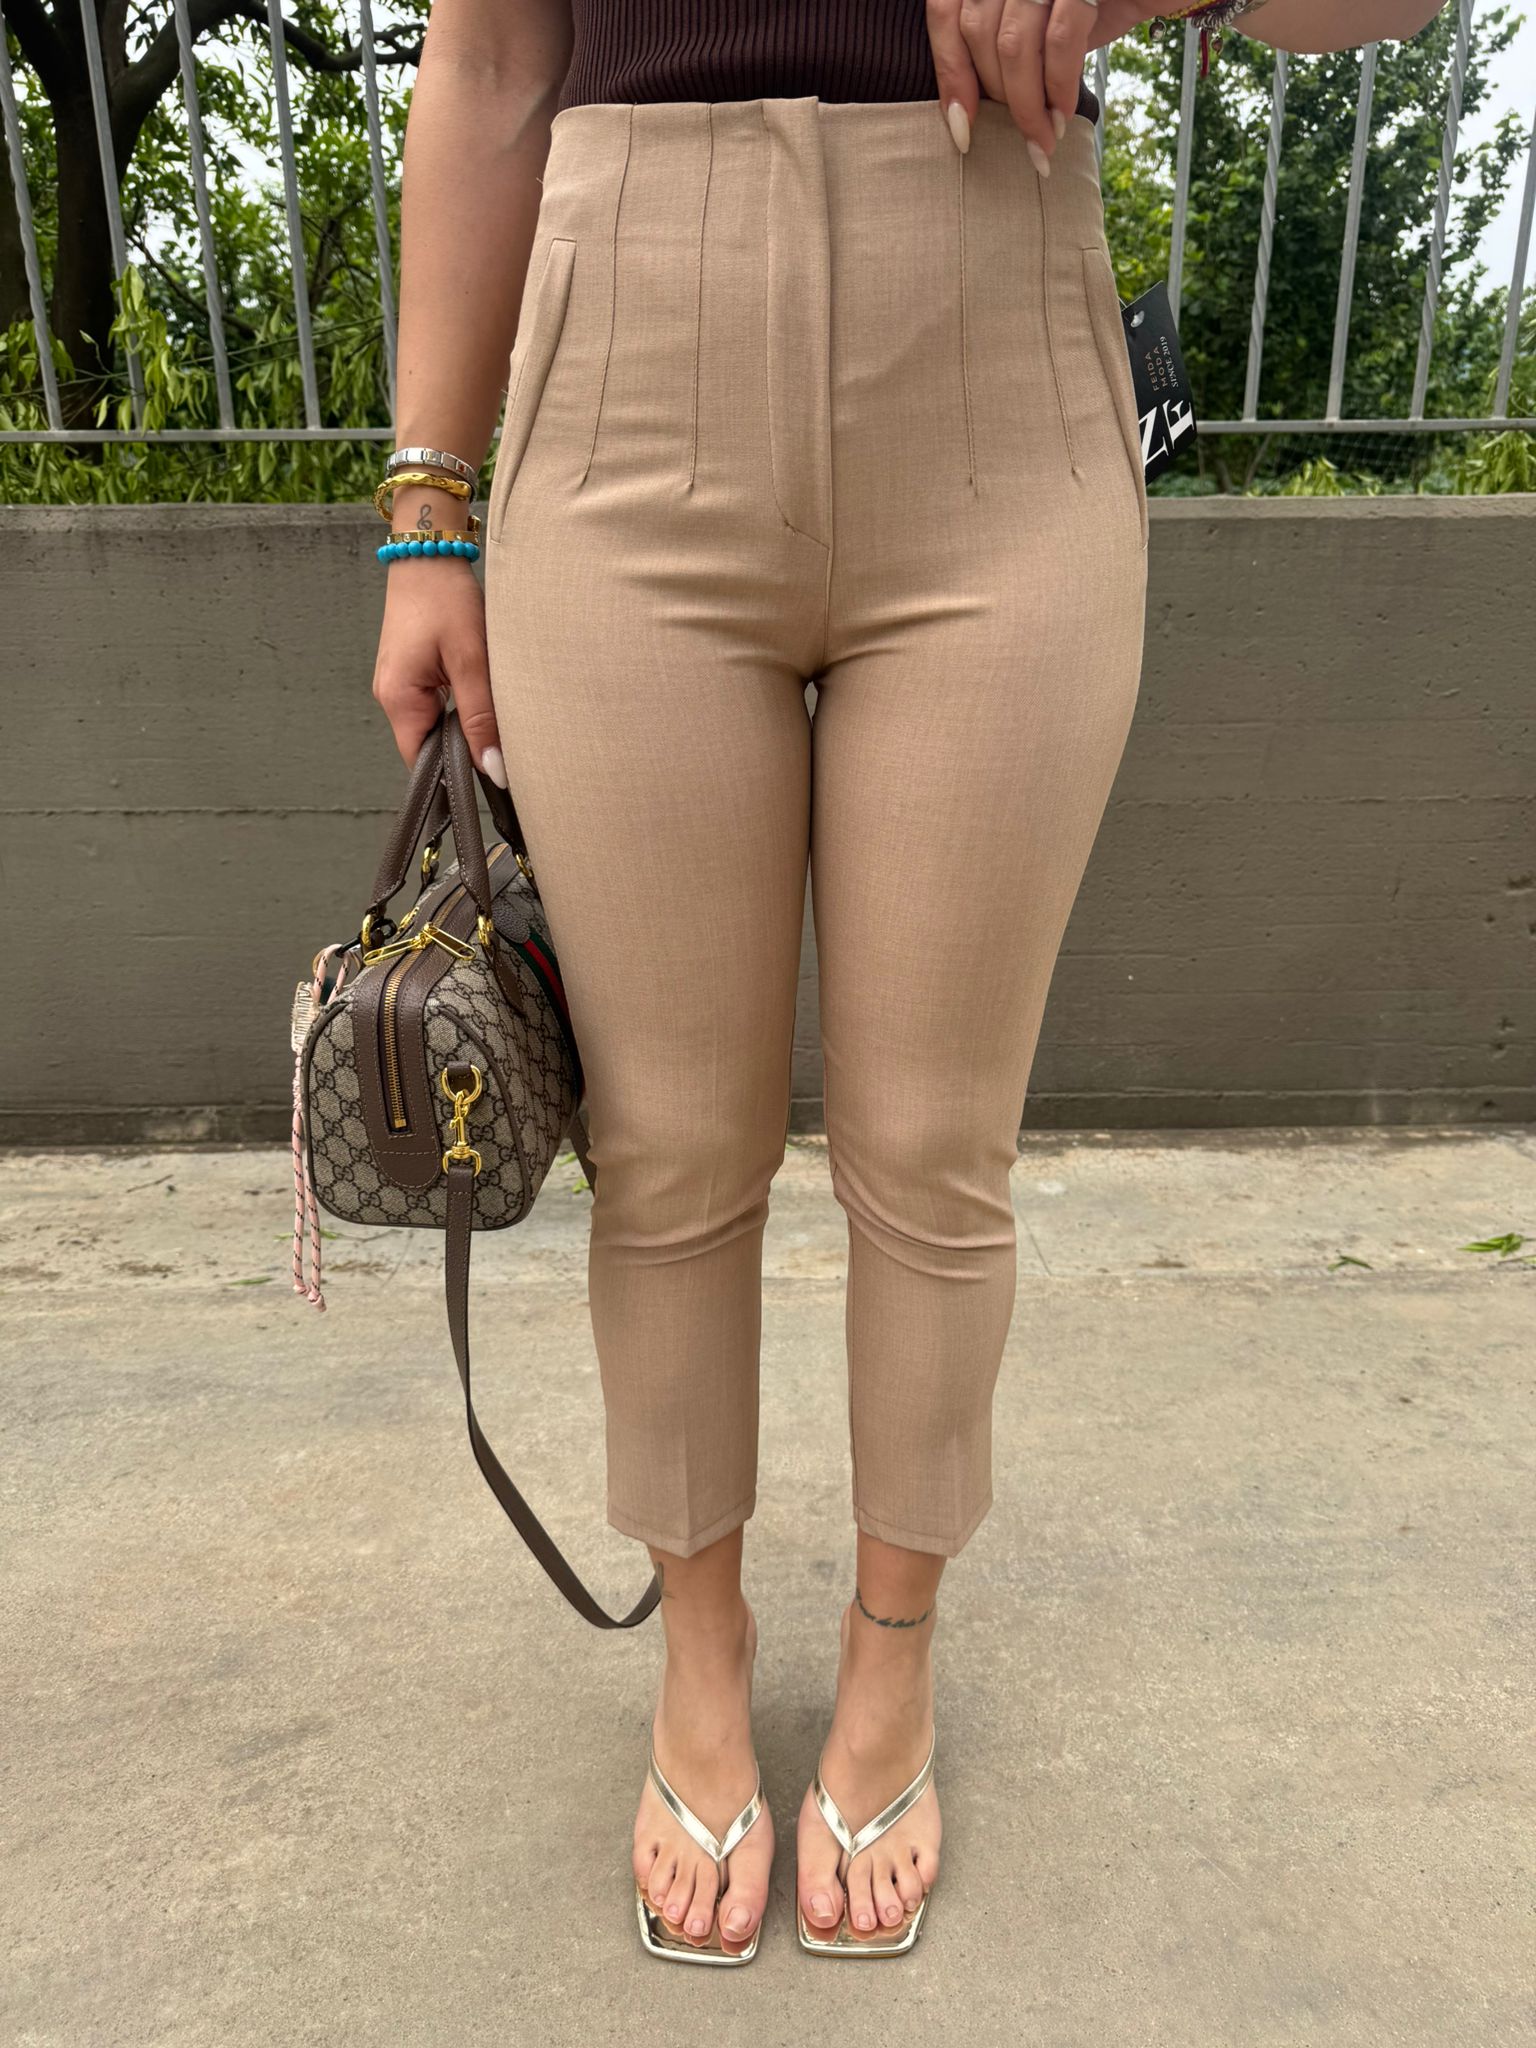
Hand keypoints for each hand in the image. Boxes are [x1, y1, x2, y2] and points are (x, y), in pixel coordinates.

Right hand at [371, 556, 505, 785]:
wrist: (428, 552)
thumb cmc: (444, 598)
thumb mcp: (471, 660)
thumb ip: (481, 717)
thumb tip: (492, 768)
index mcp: (398, 699)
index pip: (422, 763)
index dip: (454, 775)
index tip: (490, 777)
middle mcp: (391, 696)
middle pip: (428, 747)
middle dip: (463, 750)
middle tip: (501, 744)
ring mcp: (399, 684)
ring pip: (435, 726)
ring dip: (463, 726)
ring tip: (492, 716)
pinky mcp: (410, 672)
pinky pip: (435, 705)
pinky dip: (458, 706)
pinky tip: (479, 693)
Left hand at [928, 0, 1161, 164]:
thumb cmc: (1105, 0)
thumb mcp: (1046, 21)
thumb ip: (1009, 46)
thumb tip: (972, 105)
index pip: (946, 13)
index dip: (950, 72)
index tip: (961, 126)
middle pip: (978, 33)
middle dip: (997, 98)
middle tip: (1023, 139)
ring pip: (1014, 43)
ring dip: (1027, 105)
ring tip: (1044, 138)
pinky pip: (1059, 41)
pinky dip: (1058, 86)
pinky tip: (1064, 114)